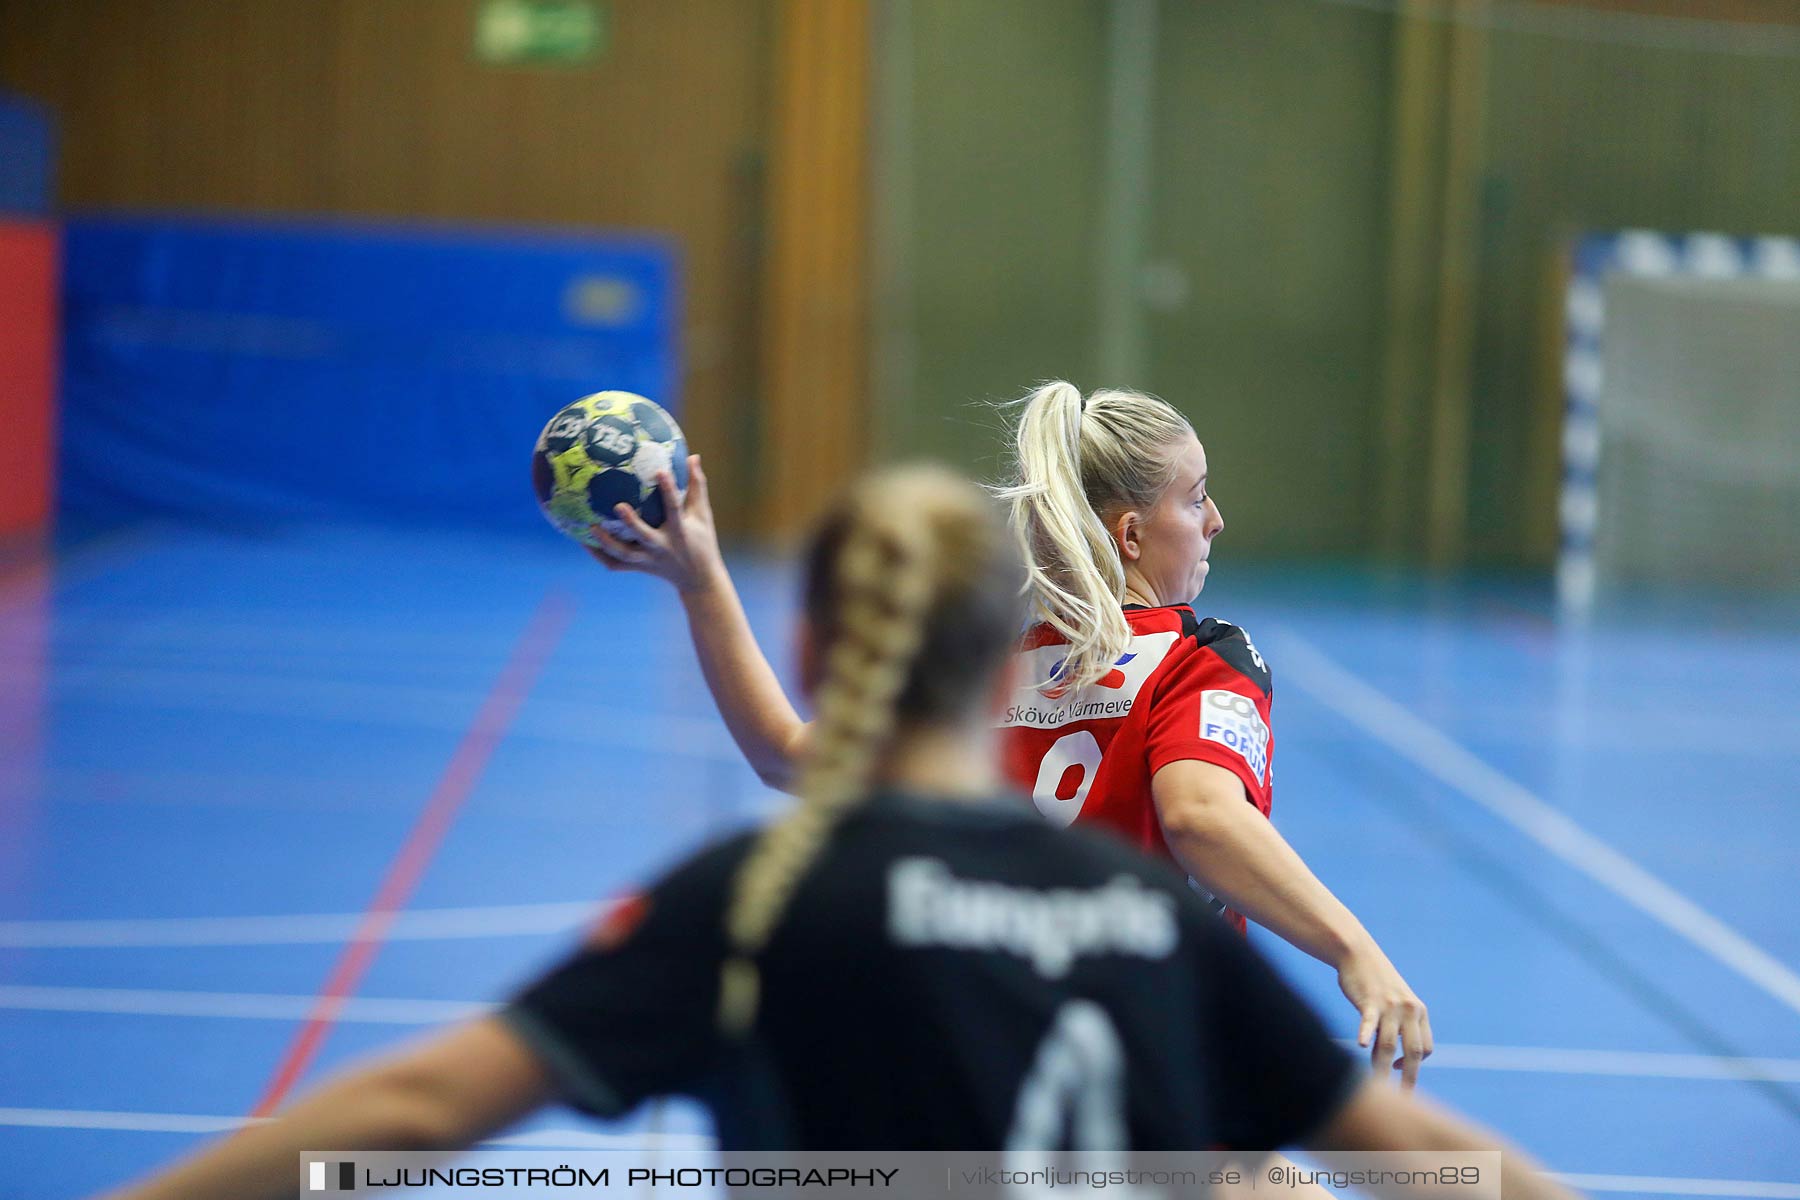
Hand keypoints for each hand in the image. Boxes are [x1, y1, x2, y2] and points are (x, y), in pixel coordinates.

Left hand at [586, 455, 724, 594]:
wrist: (698, 580)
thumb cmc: (702, 541)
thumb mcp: (703, 515)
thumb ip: (696, 486)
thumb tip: (693, 456)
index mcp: (680, 531)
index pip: (674, 508)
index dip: (668, 490)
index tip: (660, 471)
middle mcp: (663, 547)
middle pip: (644, 536)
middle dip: (631, 522)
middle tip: (617, 505)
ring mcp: (649, 560)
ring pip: (624, 554)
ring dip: (606, 542)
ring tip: (589, 527)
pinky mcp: (639, 568)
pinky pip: (615, 563)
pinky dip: (599, 554)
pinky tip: (583, 540)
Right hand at [1336, 944, 1431, 1087]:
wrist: (1357, 952)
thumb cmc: (1375, 982)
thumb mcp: (1396, 1002)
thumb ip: (1400, 1027)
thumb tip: (1394, 1059)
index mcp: (1419, 1012)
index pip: (1425, 1048)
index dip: (1414, 1064)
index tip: (1397, 1069)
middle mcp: (1409, 1010)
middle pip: (1413, 1051)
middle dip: (1410, 1077)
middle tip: (1404, 1098)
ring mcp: (1389, 1005)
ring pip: (1388, 1044)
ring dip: (1382, 1068)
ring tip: (1377, 1086)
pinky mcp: (1369, 1000)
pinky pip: (1369, 1022)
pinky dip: (1365, 1034)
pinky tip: (1359, 1046)